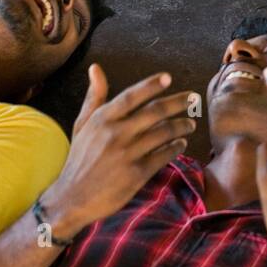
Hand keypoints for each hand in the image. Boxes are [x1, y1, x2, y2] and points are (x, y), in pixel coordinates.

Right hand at [38, 65, 196, 238]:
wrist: (72, 198)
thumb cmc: (80, 158)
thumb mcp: (82, 125)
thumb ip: (94, 97)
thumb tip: (95, 68)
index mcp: (102, 119)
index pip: (130, 96)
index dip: (151, 86)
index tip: (168, 78)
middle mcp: (115, 134)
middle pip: (154, 112)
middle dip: (178, 103)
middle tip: (193, 99)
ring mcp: (127, 154)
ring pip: (163, 133)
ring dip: (181, 126)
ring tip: (190, 124)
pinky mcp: (136, 174)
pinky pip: (163, 156)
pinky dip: (176, 147)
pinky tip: (181, 144)